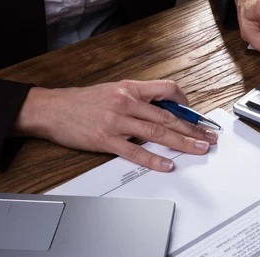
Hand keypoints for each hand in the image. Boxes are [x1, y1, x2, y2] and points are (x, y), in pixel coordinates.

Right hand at [14, 80, 218, 171]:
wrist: (50, 109)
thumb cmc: (82, 102)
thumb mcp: (113, 90)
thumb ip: (139, 99)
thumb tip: (165, 111)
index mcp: (130, 88)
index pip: (167, 90)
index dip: (185, 103)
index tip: (195, 115)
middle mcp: (126, 102)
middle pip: (168, 116)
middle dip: (193, 127)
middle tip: (209, 137)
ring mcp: (117, 122)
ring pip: (157, 132)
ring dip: (182, 142)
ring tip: (199, 148)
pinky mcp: (106, 140)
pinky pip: (135, 151)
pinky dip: (154, 159)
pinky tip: (168, 165)